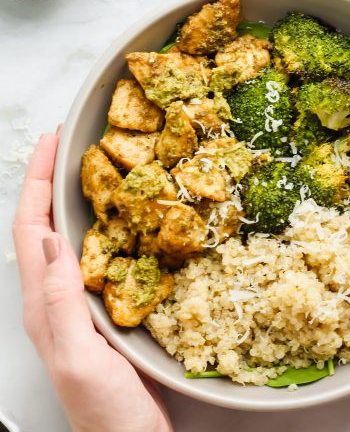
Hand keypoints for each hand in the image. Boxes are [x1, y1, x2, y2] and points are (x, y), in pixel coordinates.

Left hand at [12, 131, 171, 431]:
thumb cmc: (104, 407)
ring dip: (71, 198)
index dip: (37, 183)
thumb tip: (51, 241)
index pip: (31, 229)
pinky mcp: (103, 306)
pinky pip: (96, 255)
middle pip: (43, 226)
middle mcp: (55, 296)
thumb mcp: (77, 355)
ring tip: (86, 169)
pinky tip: (117, 218)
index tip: (51, 145)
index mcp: (43, 303)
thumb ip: (59, 300)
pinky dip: (101, 227)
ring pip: (69, 237)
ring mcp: (78, 300)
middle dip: (48, 180)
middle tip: (65, 145)